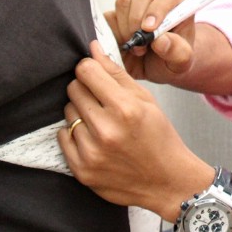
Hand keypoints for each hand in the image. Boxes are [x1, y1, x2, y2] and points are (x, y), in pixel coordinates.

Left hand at [58, 41, 213, 220]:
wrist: (167, 182)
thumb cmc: (159, 138)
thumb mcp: (146, 100)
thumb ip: (117, 73)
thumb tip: (93, 49)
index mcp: (125, 109)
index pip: (86, 71)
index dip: (89, 68)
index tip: (94, 74)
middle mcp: (106, 131)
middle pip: (73, 89)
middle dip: (85, 89)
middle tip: (101, 100)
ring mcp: (91, 153)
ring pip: (67, 113)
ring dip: (81, 113)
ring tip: (101, 122)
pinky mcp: (81, 170)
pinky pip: (63, 137)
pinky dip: (75, 134)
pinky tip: (94, 139)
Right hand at [105, 0, 196, 81]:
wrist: (158, 67)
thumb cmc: (174, 58)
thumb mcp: (181, 60)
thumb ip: (176, 50)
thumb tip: (161, 40)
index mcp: (178, 1)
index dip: (157, 10)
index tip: (150, 29)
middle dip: (138, 20)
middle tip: (142, 43)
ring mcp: (135, 1)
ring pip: (124, 2)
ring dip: (127, 27)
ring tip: (138, 47)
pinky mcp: (117, 12)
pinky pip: (109, 15)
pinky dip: (114, 32)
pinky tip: (125, 43)